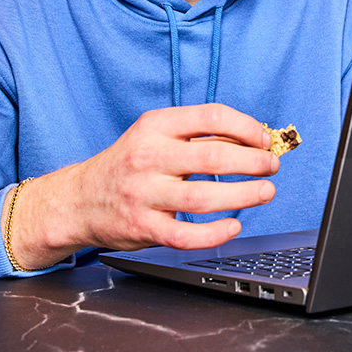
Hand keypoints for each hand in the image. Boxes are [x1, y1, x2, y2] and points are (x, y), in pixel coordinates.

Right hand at [3, 104, 278, 269]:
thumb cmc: (129, 164)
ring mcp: (144, 193)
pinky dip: (215, 233)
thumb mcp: (154, 135)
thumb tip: (251, 139)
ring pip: (203, 198)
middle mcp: (148, 156)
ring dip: (243, 196)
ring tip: (265, 192)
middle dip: (252, 162)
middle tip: (271, 166)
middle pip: (213, 157)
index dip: (245, 127)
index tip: (263, 138)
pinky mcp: (142, 226)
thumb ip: (196, 135)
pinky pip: (186, 235)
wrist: (80, 198)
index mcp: (155, 125)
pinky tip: (233, 226)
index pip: (210, 117)